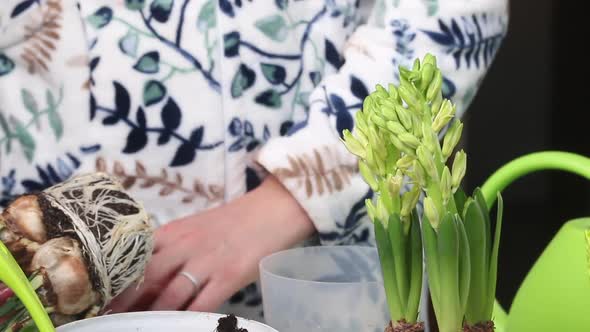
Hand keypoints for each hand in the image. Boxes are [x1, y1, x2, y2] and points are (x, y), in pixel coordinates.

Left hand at [107, 175, 314, 312]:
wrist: (272, 210)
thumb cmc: (233, 221)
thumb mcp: (195, 228)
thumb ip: (171, 247)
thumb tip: (148, 277)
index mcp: (172, 231)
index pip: (134, 259)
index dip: (115, 282)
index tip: (97, 299)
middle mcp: (184, 245)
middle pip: (145, 278)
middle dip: (123, 304)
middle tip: (106, 320)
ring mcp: (207, 261)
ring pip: (169, 295)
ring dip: (150, 316)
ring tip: (133, 328)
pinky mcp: (228, 276)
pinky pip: (202, 304)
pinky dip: (186, 319)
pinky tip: (176, 327)